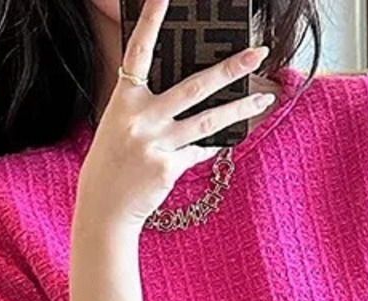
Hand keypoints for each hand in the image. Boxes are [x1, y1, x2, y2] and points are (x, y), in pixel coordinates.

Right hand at [75, 0, 275, 229]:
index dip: (152, 23)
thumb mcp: (120, 126)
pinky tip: (226, 139)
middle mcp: (140, 119)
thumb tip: (190, 92)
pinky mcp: (167, 169)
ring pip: (207, 121)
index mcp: (124, 100)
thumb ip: (147, 106)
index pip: (139, 53)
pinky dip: (212, 146)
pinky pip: (198, 151)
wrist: (104, 210)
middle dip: (230, 69)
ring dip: (239, 109)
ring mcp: (155, 145)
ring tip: (263, 99)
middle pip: (193, 87)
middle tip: (258, 52)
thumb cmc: (111, 165)